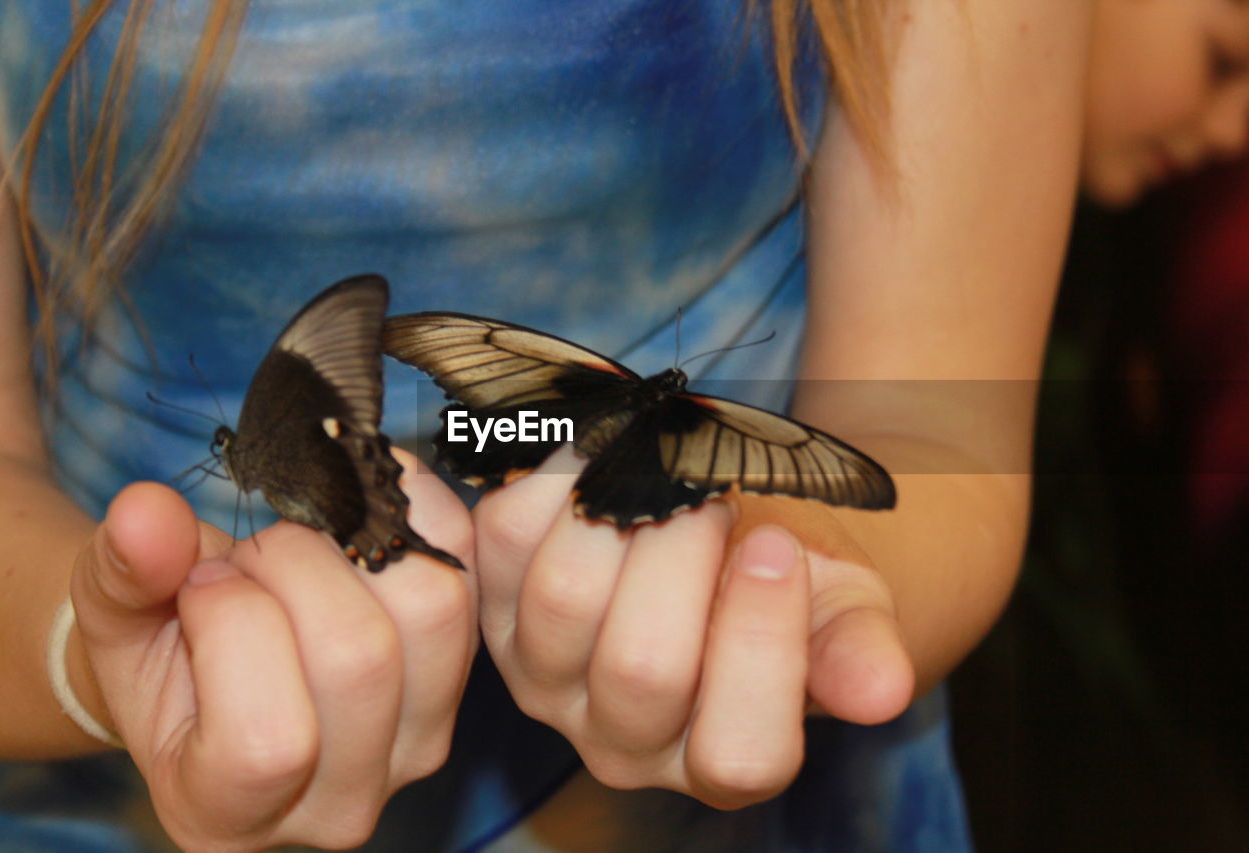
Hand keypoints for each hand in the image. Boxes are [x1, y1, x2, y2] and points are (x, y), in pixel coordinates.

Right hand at [66, 452, 475, 851]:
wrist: (212, 659)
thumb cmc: (159, 652)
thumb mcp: (115, 619)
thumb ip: (121, 574)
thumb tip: (145, 512)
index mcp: (231, 814)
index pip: (268, 739)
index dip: (233, 626)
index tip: (200, 582)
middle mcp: (342, 801)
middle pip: (360, 657)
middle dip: (292, 565)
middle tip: (250, 553)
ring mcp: (417, 742)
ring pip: (431, 609)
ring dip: (356, 542)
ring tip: (301, 542)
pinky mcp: (462, 675)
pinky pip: (466, 571)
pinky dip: (423, 512)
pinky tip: (365, 498)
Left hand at [473, 447, 912, 809]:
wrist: (727, 534)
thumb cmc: (797, 578)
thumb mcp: (845, 605)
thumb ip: (858, 647)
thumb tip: (880, 691)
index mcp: (723, 758)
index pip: (739, 750)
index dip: (761, 644)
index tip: (778, 545)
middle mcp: (623, 741)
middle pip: (642, 669)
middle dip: (685, 554)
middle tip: (715, 492)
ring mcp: (546, 680)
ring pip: (562, 602)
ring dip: (620, 511)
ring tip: (663, 468)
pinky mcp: (494, 609)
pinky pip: (504, 539)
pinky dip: (553, 479)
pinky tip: (603, 454)